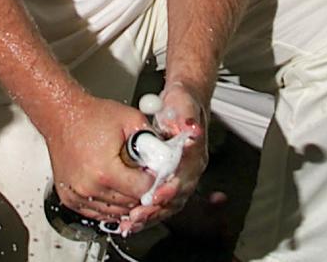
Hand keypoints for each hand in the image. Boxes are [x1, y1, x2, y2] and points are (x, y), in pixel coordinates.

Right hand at [44, 92, 153, 222]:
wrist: (61, 116)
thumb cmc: (91, 116)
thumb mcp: (129, 119)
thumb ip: (151, 138)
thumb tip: (165, 155)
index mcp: (105, 170)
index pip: (141, 190)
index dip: (151, 180)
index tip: (151, 172)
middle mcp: (89, 188)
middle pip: (129, 204)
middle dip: (139, 191)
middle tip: (141, 174)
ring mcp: (78, 196)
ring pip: (114, 213)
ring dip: (125, 200)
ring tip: (127, 179)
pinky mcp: (70, 200)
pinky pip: (97, 212)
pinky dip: (108, 204)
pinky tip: (113, 188)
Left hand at [121, 81, 208, 234]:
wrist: (182, 104)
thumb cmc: (182, 103)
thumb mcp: (183, 104)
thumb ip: (186, 117)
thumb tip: (191, 129)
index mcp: (195, 153)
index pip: (183, 176)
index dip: (169, 187)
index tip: (154, 195)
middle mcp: (190, 169)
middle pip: (175, 196)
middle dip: (155, 208)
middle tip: (137, 215)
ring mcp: (180, 176)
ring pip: (167, 204)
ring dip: (150, 215)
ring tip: (131, 222)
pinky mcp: (169, 180)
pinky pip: (160, 202)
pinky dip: (146, 211)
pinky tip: (132, 219)